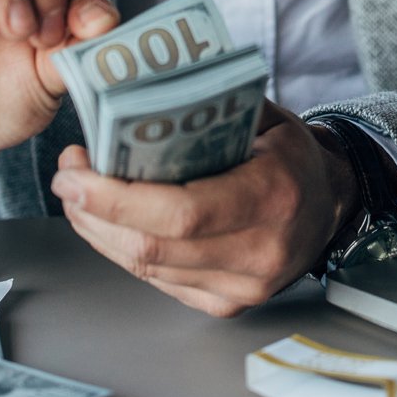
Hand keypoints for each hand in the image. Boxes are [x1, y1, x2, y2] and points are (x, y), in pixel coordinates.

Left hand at [50, 103, 361, 316]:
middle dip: (93, 212)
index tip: (76, 172)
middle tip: (67, 178)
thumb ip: (205, 109)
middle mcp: (259, 251)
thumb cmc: (290, 154)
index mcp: (271, 196)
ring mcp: (243, 287)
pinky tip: (110, 221)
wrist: (330, 204)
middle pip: (152, 247)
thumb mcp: (261, 117)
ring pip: (147, 268)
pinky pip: (158, 280)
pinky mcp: (227, 305)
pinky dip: (125, 249)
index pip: (180, 212)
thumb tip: (131, 91)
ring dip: (100, 231)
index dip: (116, 198)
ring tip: (80, 195)